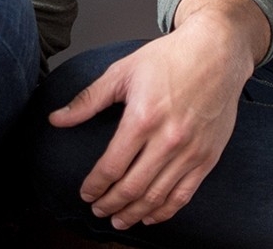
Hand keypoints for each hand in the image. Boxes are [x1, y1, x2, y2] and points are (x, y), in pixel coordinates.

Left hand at [48, 0, 263, 229]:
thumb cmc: (168, 58)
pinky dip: (165, 211)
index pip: (111, 166)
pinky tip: (150, 216)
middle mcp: (168, 139)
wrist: (216, 52)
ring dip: (134, 214)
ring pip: (157, 196)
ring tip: (119, 220)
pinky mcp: (208, 157)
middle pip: (132, 187)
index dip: (95, 185)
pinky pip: (184, 195)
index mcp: (142, 118)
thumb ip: (88, 100)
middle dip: (110, 204)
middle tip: (98, 211)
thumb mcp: (122, 72)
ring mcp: (190, 151)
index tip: (85, 193)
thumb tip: (56, 119)